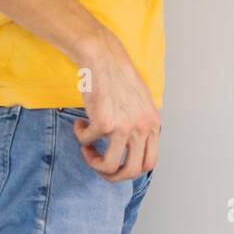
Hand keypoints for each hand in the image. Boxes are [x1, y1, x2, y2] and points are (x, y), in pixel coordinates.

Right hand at [73, 26, 161, 182]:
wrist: (104, 58)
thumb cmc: (118, 78)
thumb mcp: (141, 104)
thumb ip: (141, 126)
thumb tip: (131, 151)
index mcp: (153, 124)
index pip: (149, 163)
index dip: (130, 170)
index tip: (116, 165)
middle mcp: (143, 128)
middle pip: (131, 172)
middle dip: (111, 176)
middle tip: (98, 164)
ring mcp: (124, 127)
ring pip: (109, 166)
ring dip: (92, 162)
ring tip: (86, 147)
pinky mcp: (104, 123)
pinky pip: (87, 143)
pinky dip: (80, 137)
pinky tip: (80, 122)